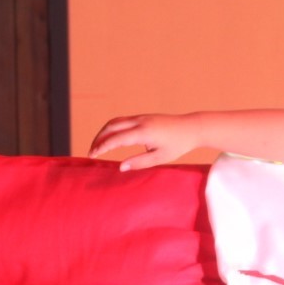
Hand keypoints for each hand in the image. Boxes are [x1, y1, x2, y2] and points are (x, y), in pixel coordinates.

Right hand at [88, 114, 202, 170]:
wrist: (192, 127)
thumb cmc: (178, 145)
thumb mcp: (160, 158)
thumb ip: (139, 162)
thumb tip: (121, 167)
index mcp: (144, 132)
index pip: (116, 138)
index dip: (102, 146)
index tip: (92, 155)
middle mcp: (140, 122)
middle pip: (111, 126)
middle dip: (98, 138)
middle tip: (91, 152)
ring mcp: (141, 117)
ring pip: (115, 121)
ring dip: (104, 132)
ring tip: (98, 146)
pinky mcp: (143, 117)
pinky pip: (122, 120)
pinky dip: (112, 129)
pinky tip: (110, 139)